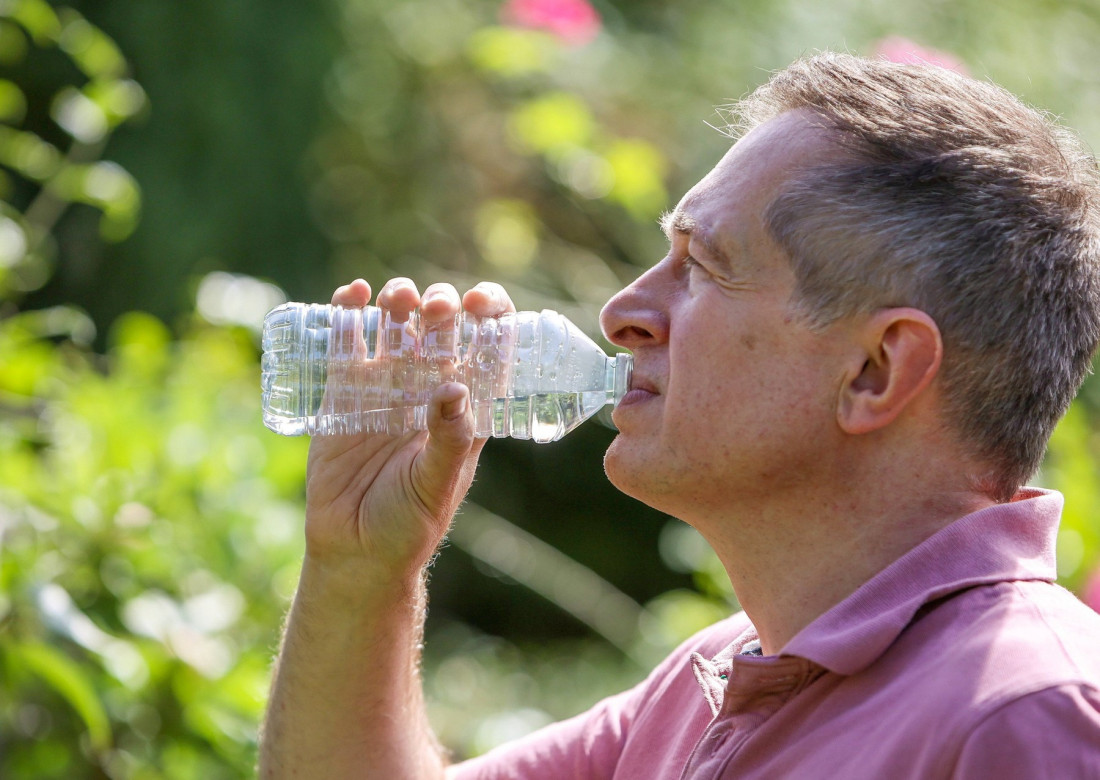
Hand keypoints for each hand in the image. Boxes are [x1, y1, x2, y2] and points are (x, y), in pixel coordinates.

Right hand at [302, 277, 515, 589]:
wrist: (354, 553)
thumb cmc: (409, 525)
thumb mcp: (436, 485)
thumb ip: (448, 441)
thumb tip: (454, 388)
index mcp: (463, 408)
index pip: (486, 349)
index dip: (489, 316)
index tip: (482, 302)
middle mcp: (426, 391)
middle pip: (439, 330)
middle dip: (441, 307)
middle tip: (436, 308)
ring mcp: (383, 389)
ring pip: (395, 328)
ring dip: (399, 302)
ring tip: (397, 298)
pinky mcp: (341, 395)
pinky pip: (345, 345)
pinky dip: (347, 314)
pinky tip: (352, 295)